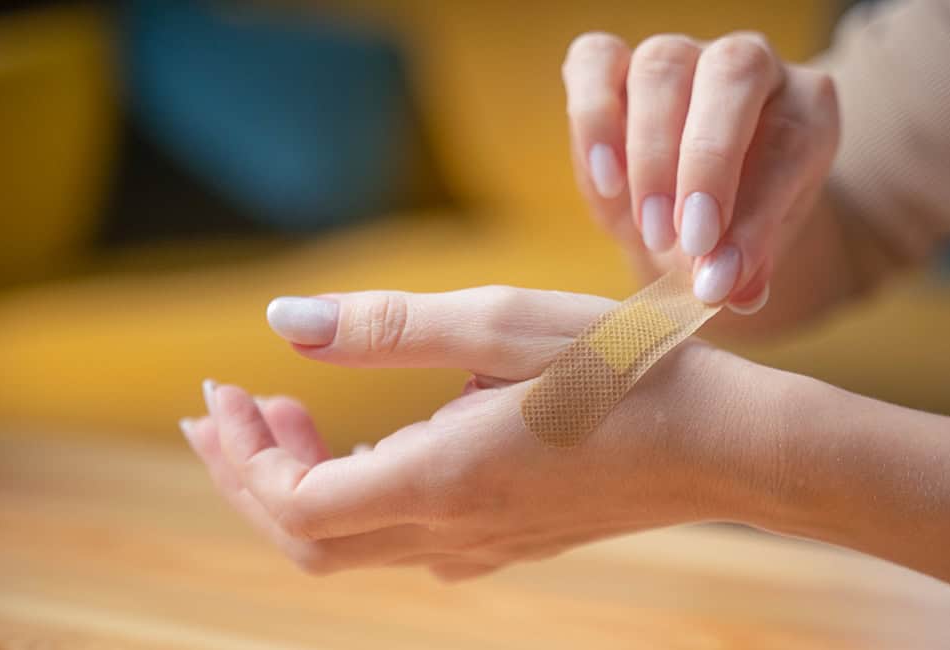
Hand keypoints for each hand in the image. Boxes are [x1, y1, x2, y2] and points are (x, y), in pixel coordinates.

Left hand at [181, 286, 796, 579]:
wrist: (730, 444)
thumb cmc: (626, 372)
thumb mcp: (506, 324)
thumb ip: (387, 327)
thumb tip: (282, 322)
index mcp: (442, 482)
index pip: (293, 505)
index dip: (244, 456)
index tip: (225, 389)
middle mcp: (452, 534)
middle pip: (306, 539)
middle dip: (247, 476)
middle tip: (220, 410)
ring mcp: (480, 548)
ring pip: (349, 544)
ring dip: (295, 484)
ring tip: (279, 413)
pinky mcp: (506, 541)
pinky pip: (399, 537)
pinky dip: (353, 493)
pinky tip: (362, 444)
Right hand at [563, 31, 838, 312]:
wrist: (694, 213)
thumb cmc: (732, 229)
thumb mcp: (750, 254)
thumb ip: (745, 268)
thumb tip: (730, 290)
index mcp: (803, 108)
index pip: (787, 142)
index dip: (754, 212)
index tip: (720, 275)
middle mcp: (747, 65)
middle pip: (731, 73)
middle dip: (705, 163)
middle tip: (680, 243)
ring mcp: (680, 55)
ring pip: (662, 66)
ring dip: (650, 154)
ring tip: (649, 230)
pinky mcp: (615, 62)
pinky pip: (596, 59)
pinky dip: (593, 117)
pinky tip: (604, 181)